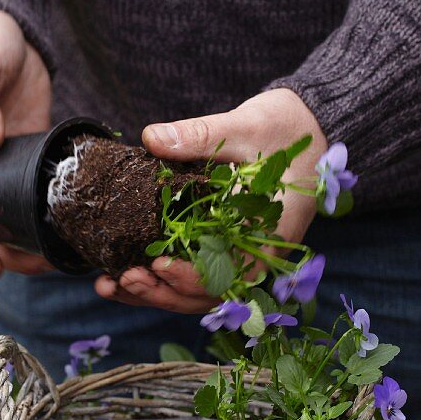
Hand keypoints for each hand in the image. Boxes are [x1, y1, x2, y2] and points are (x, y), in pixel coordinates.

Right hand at [0, 8, 52, 276]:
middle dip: (5, 256)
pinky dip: (49, 217)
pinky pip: (34, 198)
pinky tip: (77, 226)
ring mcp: (0, 168)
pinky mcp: (27, 160)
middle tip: (42, 267)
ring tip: (61, 257)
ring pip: (9, 220)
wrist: (4, 29)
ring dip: (29, 244)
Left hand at [95, 89, 327, 312]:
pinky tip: (123, 275)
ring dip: (155, 293)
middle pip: (209, 294)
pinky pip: (193, 274)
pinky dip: (160, 280)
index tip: (158, 264)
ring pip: (197, 292)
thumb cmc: (286, 126)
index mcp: (270, 232)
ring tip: (112, 286)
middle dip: (163, 293)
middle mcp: (256, 252)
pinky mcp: (224, 246)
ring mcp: (240, 253)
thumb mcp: (246, 125)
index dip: (192, 277)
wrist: (308, 127)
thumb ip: (200, 135)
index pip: (231, 274)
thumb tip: (152, 138)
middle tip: (122, 279)